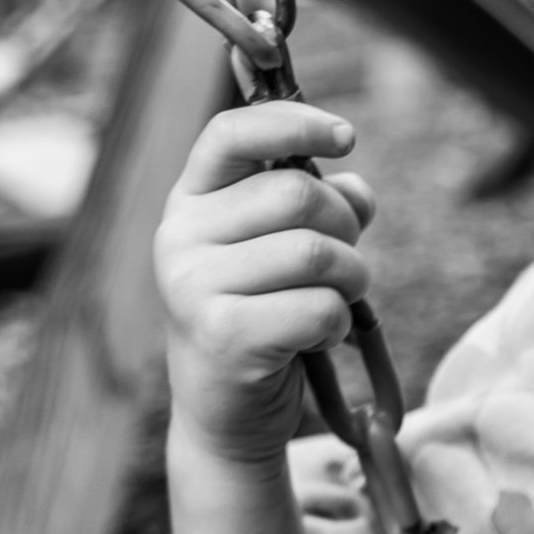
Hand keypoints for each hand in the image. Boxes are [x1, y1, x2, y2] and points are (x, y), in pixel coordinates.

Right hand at [154, 102, 377, 465]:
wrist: (228, 411)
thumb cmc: (266, 312)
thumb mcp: (290, 247)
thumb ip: (326, 205)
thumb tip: (355, 188)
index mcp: (191, 201)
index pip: (232, 133)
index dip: (293, 122)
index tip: (347, 137)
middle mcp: (178, 236)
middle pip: (296, 194)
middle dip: (345, 227)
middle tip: (343, 263)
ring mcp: (192, 287)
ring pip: (315, 253)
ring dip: (350, 279)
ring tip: (332, 303)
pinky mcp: (223, 335)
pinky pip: (319, 307)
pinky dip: (337, 324)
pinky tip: (314, 340)